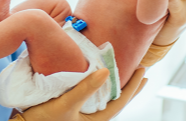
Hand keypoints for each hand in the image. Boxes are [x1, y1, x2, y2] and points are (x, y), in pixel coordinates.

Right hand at [18, 68, 146, 120]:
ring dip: (114, 84)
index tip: (144, 70)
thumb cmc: (41, 120)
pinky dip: (97, 84)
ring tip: (122, 71)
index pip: (121, 101)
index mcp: (95, 120)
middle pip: (116, 100)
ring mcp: (82, 114)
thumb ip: (85, 89)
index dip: (133, 86)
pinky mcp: (72, 108)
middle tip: (141, 71)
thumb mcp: (65, 104)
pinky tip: (95, 75)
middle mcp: (91, 117)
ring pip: (104, 97)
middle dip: (129, 86)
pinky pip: (91, 95)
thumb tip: (106, 71)